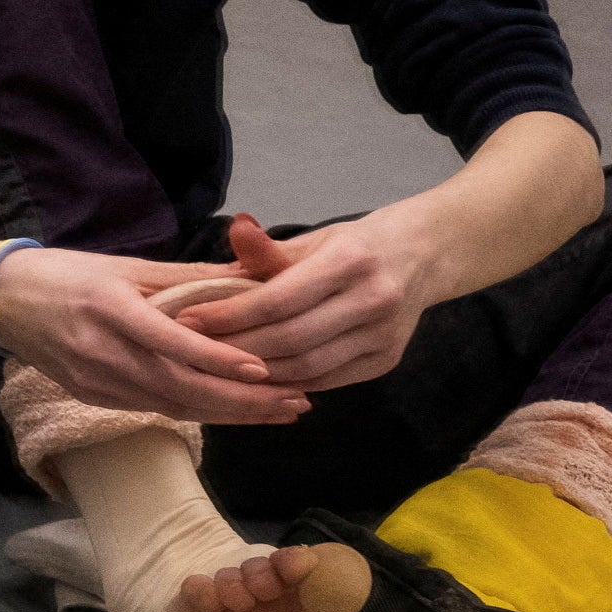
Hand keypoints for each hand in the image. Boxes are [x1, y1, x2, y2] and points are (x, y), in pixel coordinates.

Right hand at [0, 242, 308, 426]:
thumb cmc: (66, 273)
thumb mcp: (125, 264)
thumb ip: (187, 276)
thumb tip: (249, 276)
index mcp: (110, 308)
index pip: (170, 341)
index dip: (217, 359)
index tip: (263, 369)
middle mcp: (101, 351)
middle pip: (181, 388)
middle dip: (243, 401)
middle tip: (296, 402)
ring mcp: (94, 381)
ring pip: (172, 406)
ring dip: (230, 414)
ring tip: (279, 411)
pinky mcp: (92, 397)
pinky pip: (153, 408)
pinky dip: (198, 411)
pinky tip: (233, 410)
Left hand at [174, 210, 434, 395]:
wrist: (424, 257)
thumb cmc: (355, 246)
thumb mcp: (315, 239)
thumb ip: (270, 250)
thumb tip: (234, 230)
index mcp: (350, 261)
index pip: (279, 299)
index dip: (230, 314)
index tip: (188, 319)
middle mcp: (373, 300)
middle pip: (290, 339)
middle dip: (235, 348)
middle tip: (192, 350)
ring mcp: (384, 336)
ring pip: (308, 367)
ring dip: (257, 372)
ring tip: (216, 367)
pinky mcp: (386, 361)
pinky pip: (326, 379)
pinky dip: (287, 381)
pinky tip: (255, 378)